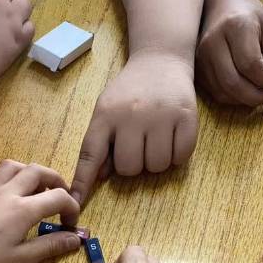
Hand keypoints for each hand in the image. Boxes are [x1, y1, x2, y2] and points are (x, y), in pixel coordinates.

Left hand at [0, 160, 80, 262]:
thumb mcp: (21, 259)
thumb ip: (50, 246)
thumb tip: (75, 239)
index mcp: (24, 209)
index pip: (58, 197)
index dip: (71, 207)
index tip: (70, 224)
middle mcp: (8, 192)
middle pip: (37, 170)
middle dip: (55, 180)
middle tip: (59, 195)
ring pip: (12, 165)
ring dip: (27, 172)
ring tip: (32, 188)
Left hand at [63, 53, 197, 221]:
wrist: (160, 59)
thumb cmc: (129, 92)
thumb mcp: (106, 110)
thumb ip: (100, 143)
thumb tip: (101, 177)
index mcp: (105, 115)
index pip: (89, 155)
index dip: (83, 182)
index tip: (75, 204)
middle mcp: (131, 115)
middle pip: (129, 168)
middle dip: (133, 165)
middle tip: (138, 145)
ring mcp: (161, 116)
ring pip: (156, 167)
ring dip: (155, 161)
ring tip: (155, 139)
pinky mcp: (187, 117)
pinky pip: (180, 157)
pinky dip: (177, 155)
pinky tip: (173, 137)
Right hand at [197, 0, 262, 105]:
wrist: (222, 5)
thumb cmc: (251, 16)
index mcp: (235, 26)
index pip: (250, 64)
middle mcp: (213, 42)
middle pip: (233, 82)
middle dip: (255, 96)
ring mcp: (201, 57)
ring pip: (223, 92)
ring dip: (244, 99)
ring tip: (259, 93)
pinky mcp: (197, 68)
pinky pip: (215, 93)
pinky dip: (233, 98)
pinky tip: (245, 90)